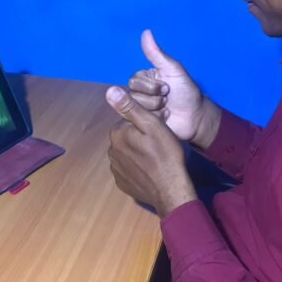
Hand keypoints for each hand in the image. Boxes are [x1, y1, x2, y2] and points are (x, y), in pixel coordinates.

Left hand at [106, 86, 196, 217]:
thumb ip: (130, 107)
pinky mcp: (122, 183)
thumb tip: (110, 90)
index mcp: (117, 134)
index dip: (144, 124)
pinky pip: (127, 169)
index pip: (129, 121)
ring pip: (126, 152)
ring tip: (155, 158)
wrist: (171, 191)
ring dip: (137, 153)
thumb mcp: (152, 125)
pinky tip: (150, 170)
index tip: (157, 131)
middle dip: (139, 138)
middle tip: (158, 145)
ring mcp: (116, 169)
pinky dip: (136, 168)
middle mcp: (111, 151)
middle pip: (126, 137)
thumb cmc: (165, 154)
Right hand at [127, 29, 220, 147]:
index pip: (134, 80)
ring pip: (137, 109)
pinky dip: (156, 120)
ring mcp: (141, 108)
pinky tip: (165, 119)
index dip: (151, 86)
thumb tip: (146, 32)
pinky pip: (140, 121)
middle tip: (168, 98)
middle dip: (155, 98)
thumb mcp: (173, 70)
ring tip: (168, 109)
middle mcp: (140, 92)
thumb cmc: (187, 92)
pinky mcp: (143, 122)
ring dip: (156, 110)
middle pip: (134, 95)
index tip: (167, 87)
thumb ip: (157, 53)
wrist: (196, 117)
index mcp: (145, 78)